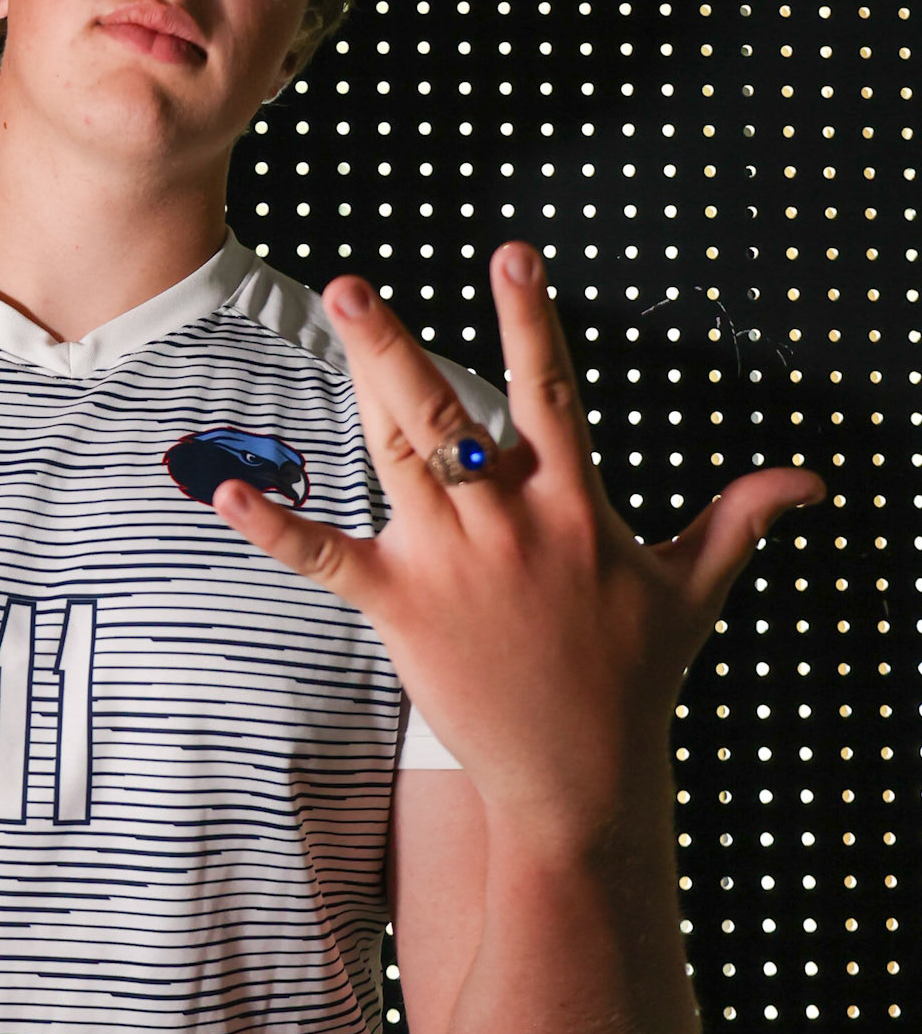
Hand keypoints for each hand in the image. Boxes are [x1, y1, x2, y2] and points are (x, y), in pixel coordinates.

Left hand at [211, 243, 824, 828]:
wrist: (582, 777)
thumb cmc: (636, 677)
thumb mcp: (696, 589)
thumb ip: (739, 519)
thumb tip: (811, 480)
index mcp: (574, 504)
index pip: (554, 393)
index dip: (531, 322)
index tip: (511, 256)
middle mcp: (510, 521)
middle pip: (448, 415)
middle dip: (398, 346)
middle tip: (350, 286)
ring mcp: (452, 564)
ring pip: (395, 457)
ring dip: (357, 388)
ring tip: (326, 322)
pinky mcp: (402, 609)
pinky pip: (328, 560)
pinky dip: (275, 527)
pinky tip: (222, 492)